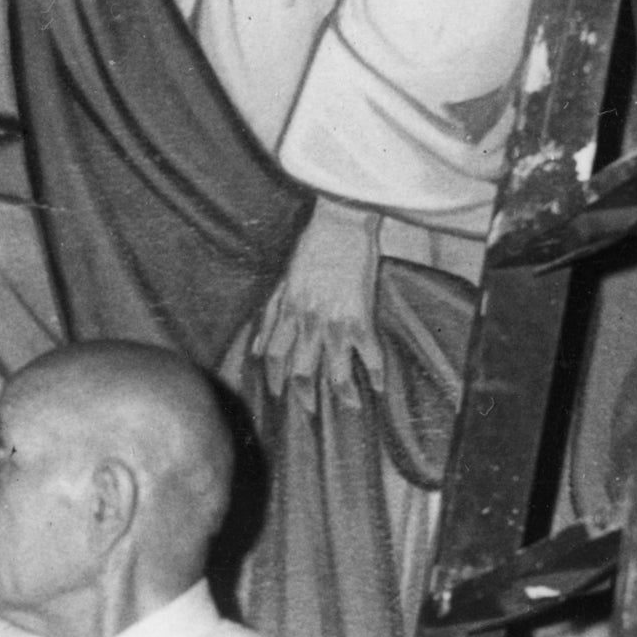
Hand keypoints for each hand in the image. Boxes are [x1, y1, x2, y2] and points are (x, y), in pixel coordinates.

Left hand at [239, 192, 386, 405]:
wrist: (340, 224)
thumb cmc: (312, 247)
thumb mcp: (282, 281)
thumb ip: (269, 316)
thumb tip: (255, 348)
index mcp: (288, 313)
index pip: (274, 356)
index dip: (274, 379)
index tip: (277, 394)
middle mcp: (308, 324)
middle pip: (301, 371)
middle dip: (304, 396)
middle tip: (309, 413)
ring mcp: (335, 323)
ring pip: (335, 371)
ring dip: (342, 394)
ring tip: (350, 408)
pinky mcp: (361, 317)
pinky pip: (369, 353)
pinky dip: (376, 372)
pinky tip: (381, 386)